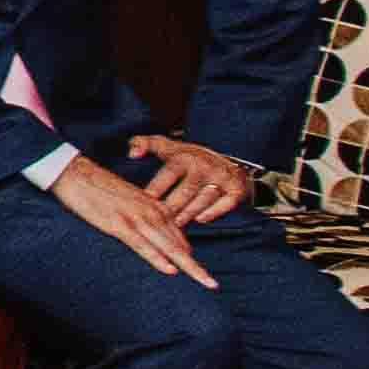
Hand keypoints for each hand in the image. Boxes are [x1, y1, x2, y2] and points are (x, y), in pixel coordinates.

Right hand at [51, 152, 221, 291]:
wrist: (76, 173)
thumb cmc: (98, 188)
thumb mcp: (128, 200)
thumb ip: (143, 215)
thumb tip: (152, 234)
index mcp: (154, 207)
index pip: (178, 238)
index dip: (190, 258)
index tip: (201, 275)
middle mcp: (151, 213)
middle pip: (179, 246)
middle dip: (196, 268)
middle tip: (213, 285)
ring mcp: (136, 219)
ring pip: (168, 248)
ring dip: (188, 267)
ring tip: (205, 282)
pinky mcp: (118, 224)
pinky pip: (141, 245)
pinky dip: (156, 258)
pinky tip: (170, 270)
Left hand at [122, 132, 257, 226]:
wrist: (225, 161)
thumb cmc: (187, 157)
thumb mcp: (166, 146)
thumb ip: (144, 144)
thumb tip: (132, 153)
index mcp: (185, 157)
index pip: (170, 172)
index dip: (158, 186)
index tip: (146, 200)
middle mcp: (205, 166)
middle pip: (187, 189)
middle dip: (173, 205)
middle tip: (159, 219)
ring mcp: (222, 177)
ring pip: (205, 198)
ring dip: (190, 212)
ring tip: (176, 223)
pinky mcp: (236, 189)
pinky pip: (227, 203)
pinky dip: (214, 211)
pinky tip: (200, 219)